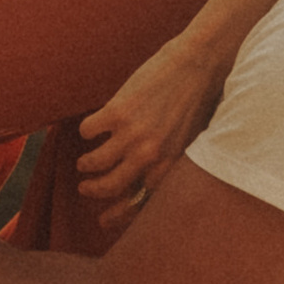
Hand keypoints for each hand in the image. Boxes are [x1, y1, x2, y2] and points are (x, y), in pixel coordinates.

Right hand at [77, 31, 224, 210]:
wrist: (199, 63)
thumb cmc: (199, 100)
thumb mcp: (190, 141)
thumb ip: (170, 162)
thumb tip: (148, 180)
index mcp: (170, 165)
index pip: (140, 201)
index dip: (119, 216)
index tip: (104, 220)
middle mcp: (150, 155)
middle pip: (111, 186)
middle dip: (94, 191)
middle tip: (85, 188)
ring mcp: (132, 134)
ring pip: (95, 162)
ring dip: (86, 165)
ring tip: (83, 162)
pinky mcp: (117, 111)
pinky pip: (89, 131)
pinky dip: (86, 132)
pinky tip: (91, 128)